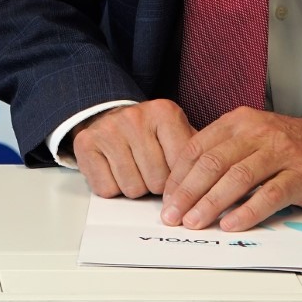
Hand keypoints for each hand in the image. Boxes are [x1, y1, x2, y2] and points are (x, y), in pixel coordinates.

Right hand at [68, 99, 195, 198]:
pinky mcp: (86, 144)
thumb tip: (215, 185)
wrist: (107, 117)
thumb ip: (196, 154)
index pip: (182, 167)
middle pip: (157, 182)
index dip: (179, 180)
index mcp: (164, 112)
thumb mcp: (177, 134)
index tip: (175, 176)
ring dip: (134, 187)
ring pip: (132, 189)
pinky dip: (112, 188)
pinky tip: (114, 170)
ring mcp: (108, 130)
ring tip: (132, 168)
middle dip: (155, 185)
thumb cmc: (148, 133)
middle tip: (149, 169)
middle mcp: (135, 117)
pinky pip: (106, 189)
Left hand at [159, 109, 301, 231]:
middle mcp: (257, 133)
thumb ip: (221, 153)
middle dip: (188, 192)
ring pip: (237, 178)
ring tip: (195, 222)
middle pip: (213, 163)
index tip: (166, 200)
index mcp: (238, 122)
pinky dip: (248, 211)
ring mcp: (280, 153)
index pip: (197, 148)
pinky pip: (269, 195)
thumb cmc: (285, 146)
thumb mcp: (249, 137)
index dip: (178, 177)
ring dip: (212, 204)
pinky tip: (231, 224)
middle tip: (173, 216)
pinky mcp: (300, 175)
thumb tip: (184, 187)